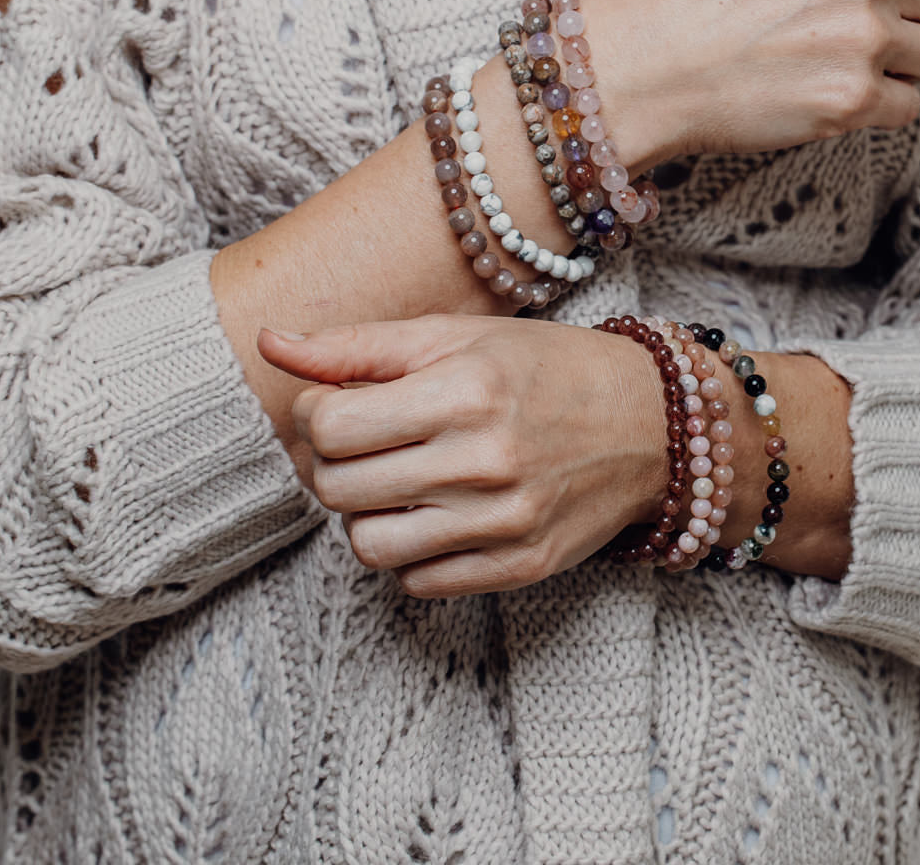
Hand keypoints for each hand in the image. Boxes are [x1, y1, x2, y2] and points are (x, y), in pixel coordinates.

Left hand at [256, 316, 665, 596]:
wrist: (650, 424)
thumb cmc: (547, 368)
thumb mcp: (458, 336)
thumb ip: (358, 346)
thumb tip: (269, 342)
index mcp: (466, 389)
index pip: (329, 425)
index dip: (316, 414)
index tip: (339, 404)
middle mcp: (486, 460)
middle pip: (338, 488)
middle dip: (332, 464)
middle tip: (364, 443)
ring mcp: (506, 522)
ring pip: (369, 544)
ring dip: (366, 512)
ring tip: (398, 481)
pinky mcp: (519, 566)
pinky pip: (417, 581)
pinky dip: (410, 551)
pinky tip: (436, 514)